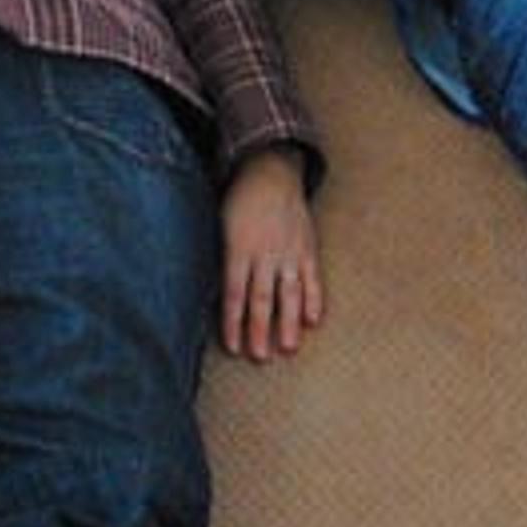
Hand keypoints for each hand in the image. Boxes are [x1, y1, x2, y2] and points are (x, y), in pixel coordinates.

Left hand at [218, 152, 324, 360]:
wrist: (270, 171)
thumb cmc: (239, 202)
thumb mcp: (219, 226)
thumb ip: (221, 259)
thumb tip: (211, 295)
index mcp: (238, 249)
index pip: (234, 293)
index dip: (233, 322)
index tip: (233, 347)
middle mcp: (265, 253)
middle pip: (262, 298)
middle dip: (260, 329)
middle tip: (260, 356)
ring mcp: (289, 251)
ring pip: (289, 292)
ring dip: (288, 321)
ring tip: (288, 347)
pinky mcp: (307, 247)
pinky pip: (312, 277)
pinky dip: (315, 299)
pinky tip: (313, 320)